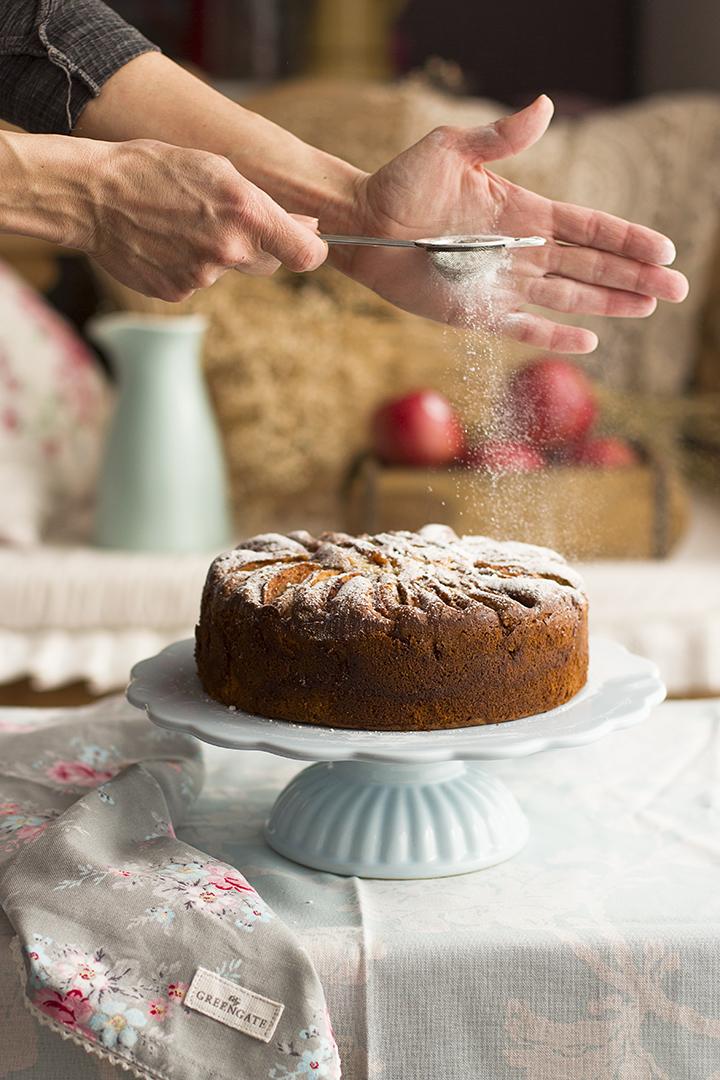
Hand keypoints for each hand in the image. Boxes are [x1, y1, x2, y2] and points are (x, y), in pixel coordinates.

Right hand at [80, 139, 327, 300]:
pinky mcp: (178, 293)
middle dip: (258, 247)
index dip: (313, 250)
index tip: (309, 245)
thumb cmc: (157, 170)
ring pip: (230, 272)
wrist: (93, 195)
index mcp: (246, 212)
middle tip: (222, 220)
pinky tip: (165, 242)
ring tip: (181, 224)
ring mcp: (202, 277)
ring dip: (217, 254)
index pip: (306, 254)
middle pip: (269, 265)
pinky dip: (188, 266)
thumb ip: (265, 203)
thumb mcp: (218, 169)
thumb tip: (307, 226)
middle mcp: (229, 249)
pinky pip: (198, 283)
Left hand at [340, 96, 688, 352]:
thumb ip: (499, 137)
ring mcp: (502, 282)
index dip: (626, 239)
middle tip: (676, 289)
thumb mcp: (451, 149)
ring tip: (649, 307)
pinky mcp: (478, 311)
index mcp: (523, 211)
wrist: (365, 224)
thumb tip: (544, 107)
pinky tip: (591, 341)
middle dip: (634, 277)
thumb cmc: (403, 182)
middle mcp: (521, 249)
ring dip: (609, 304)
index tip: (662, 250)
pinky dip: (556, 337)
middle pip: (590, 267)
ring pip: (569, 298)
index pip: (587, 227)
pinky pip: (524, 328)